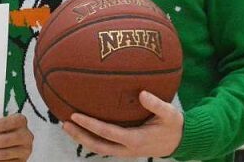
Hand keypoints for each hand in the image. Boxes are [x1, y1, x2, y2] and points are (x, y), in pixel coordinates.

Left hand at [62, 91, 182, 157]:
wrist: (179, 142)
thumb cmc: (173, 125)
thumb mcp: (170, 114)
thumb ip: (157, 105)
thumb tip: (142, 93)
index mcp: (136, 139)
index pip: (108, 133)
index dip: (90, 125)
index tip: (75, 116)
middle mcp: (127, 148)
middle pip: (98, 146)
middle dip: (80, 136)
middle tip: (64, 123)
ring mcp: (125, 151)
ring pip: (99, 148)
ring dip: (82, 138)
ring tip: (67, 126)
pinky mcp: (124, 148)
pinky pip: (104, 145)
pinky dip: (91, 137)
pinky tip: (82, 126)